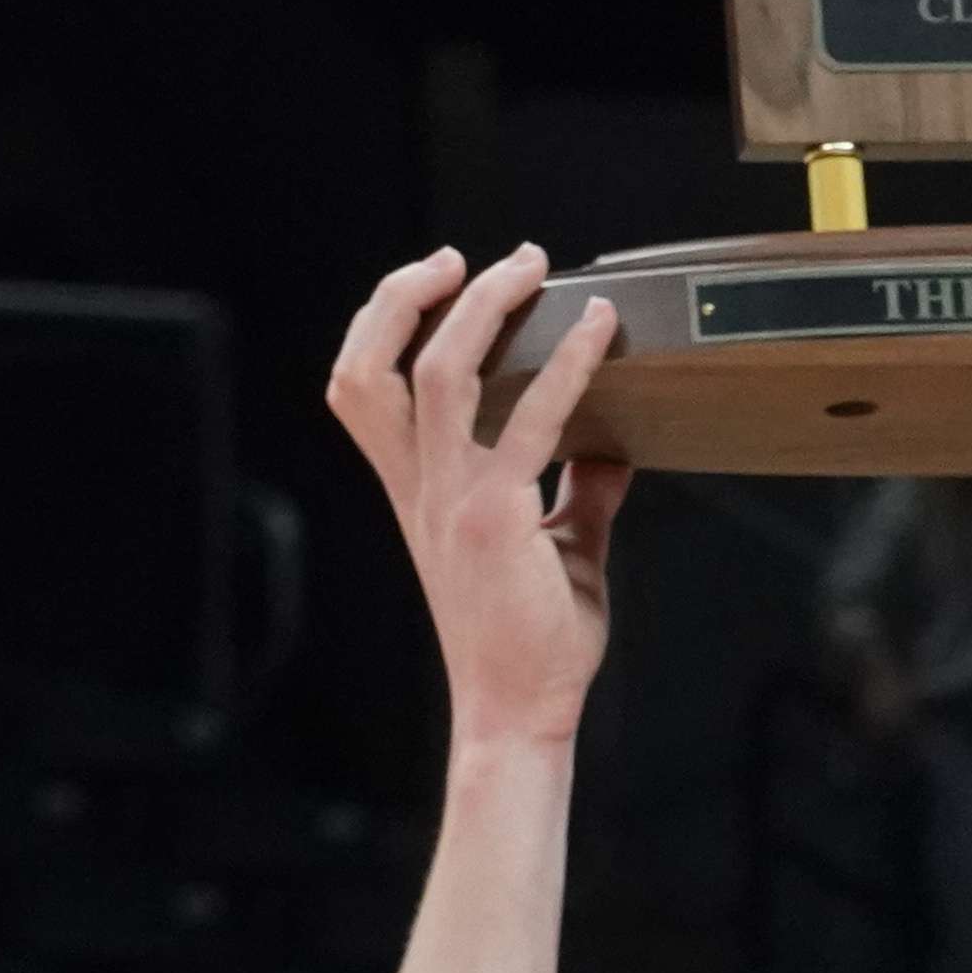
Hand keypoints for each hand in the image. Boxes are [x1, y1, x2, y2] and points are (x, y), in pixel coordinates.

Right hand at [330, 245, 633, 743]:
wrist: (517, 714)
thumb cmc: (530, 642)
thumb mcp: (556, 549)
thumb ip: (578, 492)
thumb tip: (611, 445)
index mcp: (416, 490)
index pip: (360, 388)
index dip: (381, 323)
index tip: (434, 282)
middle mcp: (420, 488)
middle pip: (373, 366)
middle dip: (410, 295)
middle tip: (472, 259)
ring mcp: (452, 501)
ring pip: (436, 373)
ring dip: (482, 307)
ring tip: (528, 269)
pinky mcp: (497, 518)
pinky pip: (529, 421)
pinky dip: (567, 363)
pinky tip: (599, 329)